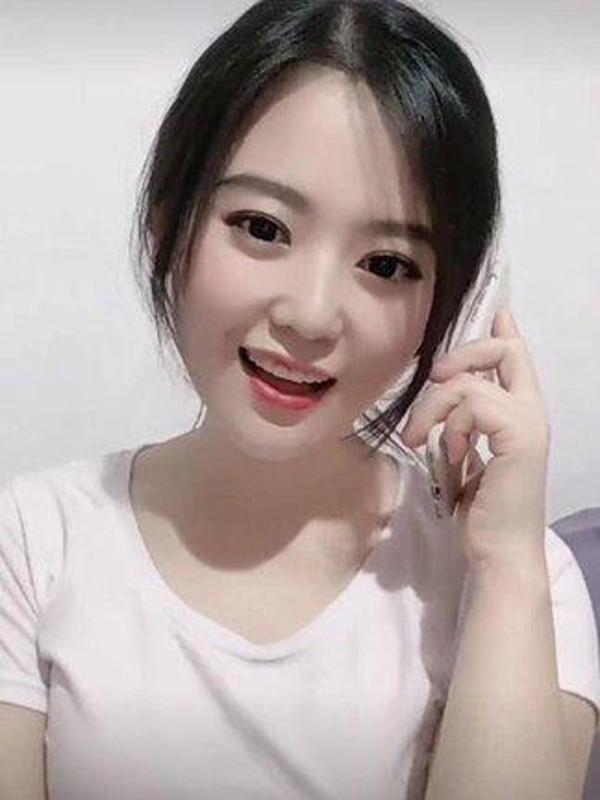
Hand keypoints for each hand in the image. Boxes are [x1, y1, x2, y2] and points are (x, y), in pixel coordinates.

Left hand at [400, 307, 549, 567]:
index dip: (502, 333)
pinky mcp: (519, 435)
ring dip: (436, 407)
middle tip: (434, 380)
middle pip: (502, 351)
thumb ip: (466, 423)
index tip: (498, 315)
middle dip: (460, 355)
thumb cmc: (481, 508)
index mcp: (520, 413)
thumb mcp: (467, 454)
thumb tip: (453, 393)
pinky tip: (448, 452)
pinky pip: (472, 403)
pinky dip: (450, 425)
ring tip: (425, 439)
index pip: (517, 357)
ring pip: (470, 381)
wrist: (499, 549)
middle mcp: (531, 410)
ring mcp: (528, 421)